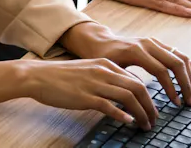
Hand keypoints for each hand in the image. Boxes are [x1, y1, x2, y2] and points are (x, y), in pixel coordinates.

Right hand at [20, 57, 158, 130]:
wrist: (37, 76)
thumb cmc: (60, 76)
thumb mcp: (86, 71)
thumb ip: (104, 79)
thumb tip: (120, 94)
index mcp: (105, 64)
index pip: (136, 80)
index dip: (148, 97)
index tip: (151, 110)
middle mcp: (103, 72)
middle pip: (138, 88)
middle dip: (150, 107)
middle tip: (153, 120)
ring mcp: (94, 84)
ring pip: (128, 97)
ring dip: (141, 113)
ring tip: (145, 125)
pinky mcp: (85, 97)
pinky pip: (110, 106)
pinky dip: (123, 115)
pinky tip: (128, 122)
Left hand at [60, 22, 190, 108]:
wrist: (99, 40)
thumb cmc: (102, 57)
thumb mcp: (110, 69)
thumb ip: (124, 81)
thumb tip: (136, 101)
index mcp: (137, 50)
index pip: (161, 70)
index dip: (171, 88)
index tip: (175, 103)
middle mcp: (148, 43)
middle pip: (175, 63)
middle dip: (185, 84)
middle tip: (188, 102)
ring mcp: (155, 42)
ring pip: (180, 57)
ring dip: (189, 77)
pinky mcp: (158, 44)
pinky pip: (178, 53)